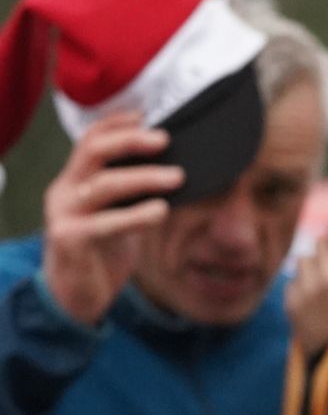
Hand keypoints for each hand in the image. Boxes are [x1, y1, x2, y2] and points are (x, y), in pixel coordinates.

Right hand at [41, 111, 184, 326]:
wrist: (72, 299)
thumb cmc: (99, 255)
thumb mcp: (116, 219)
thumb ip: (131, 197)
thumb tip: (172, 174)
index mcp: (74, 182)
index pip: (90, 140)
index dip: (116, 123)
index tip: (146, 115)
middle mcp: (64, 191)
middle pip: (93, 151)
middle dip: (130, 140)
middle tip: (165, 140)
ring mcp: (64, 214)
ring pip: (103, 184)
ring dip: (144, 178)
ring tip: (177, 178)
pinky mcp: (69, 240)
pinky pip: (106, 223)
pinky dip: (136, 215)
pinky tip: (160, 211)